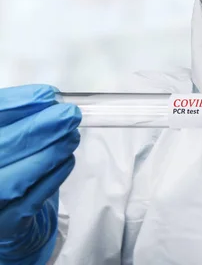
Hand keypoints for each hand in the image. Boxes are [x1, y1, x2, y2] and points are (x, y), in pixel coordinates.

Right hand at [0, 85, 80, 262]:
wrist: (2, 211)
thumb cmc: (5, 161)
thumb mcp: (6, 134)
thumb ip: (18, 115)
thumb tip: (47, 97)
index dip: (14, 106)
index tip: (47, 95)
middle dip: (36, 130)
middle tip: (69, 115)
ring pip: (10, 181)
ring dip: (47, 154)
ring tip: (72, 136)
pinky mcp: (3, 227)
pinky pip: (29, 202)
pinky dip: (52, 178)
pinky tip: (67, 160)